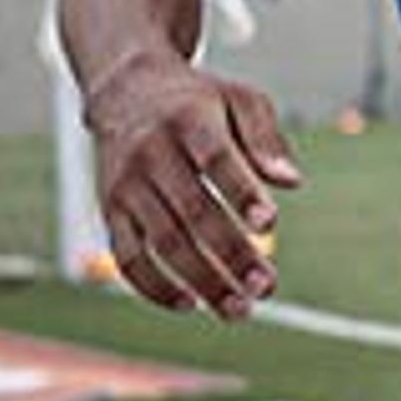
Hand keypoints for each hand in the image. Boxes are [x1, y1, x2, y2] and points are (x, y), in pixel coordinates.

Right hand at [81, 53, 301, 320]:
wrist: (126, 91)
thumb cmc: (198, 100)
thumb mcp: (239, 100)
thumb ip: (267, 139)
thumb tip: (290, 183)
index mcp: (189, 121)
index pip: (215, 159)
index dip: (240, 192)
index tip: (268, 223)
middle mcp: (152, 154)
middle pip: (192, 211)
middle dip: (231, 254)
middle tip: (266, 287)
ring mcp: (127, 185)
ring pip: (162, 242)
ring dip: (201, 281)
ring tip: (238, 309)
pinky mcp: (110, 210)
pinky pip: (127, 256)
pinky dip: (154, 286)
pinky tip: (190, 304)